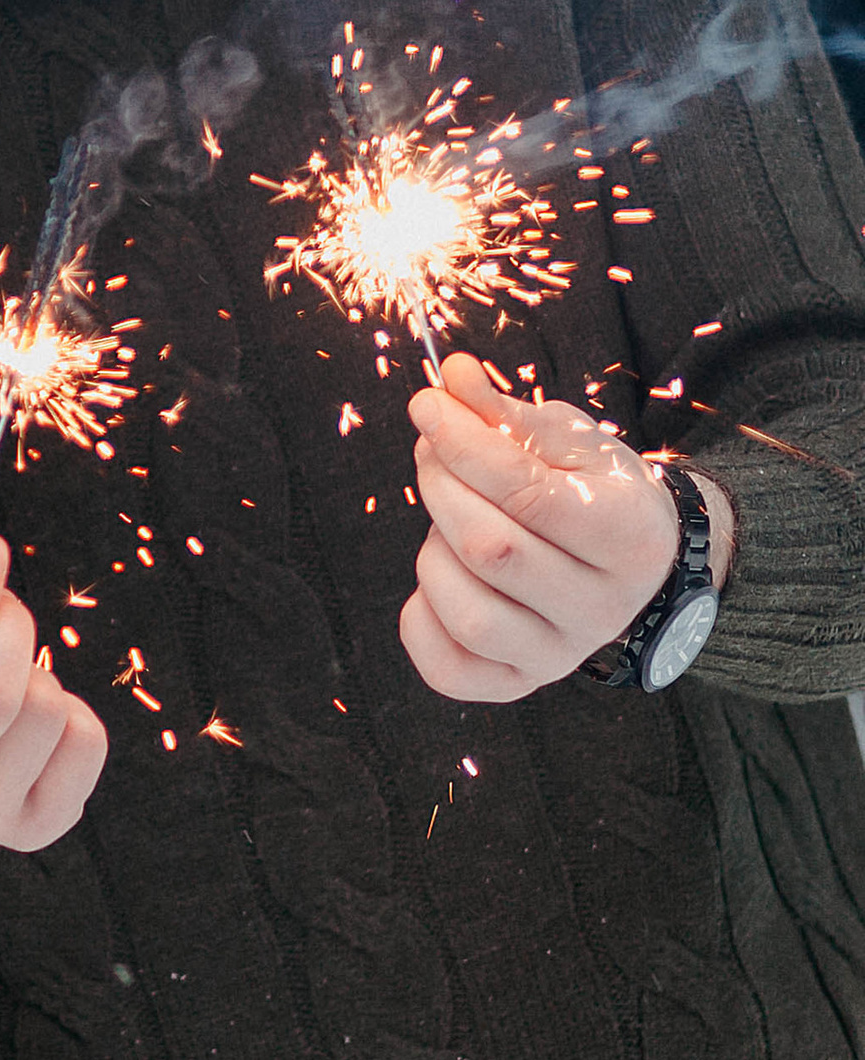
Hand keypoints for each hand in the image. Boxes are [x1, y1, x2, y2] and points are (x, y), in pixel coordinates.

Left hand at [400, 353, 732, 703]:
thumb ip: (509, 414)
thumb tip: (451, 376)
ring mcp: (560, 655)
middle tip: (433, 452)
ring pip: (467, 610)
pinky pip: (447, 668)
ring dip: (435, 551)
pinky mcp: (519, 683)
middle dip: (442, 485)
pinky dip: (421, 619)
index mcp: (630, 537)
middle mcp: (603, 608)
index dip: (464, 444)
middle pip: (490, 549)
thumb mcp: (573, 443)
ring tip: (452, 522)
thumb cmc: (600, 495)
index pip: (528, 492)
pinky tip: (439, 577)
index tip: (427, 405)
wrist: (637, 566)